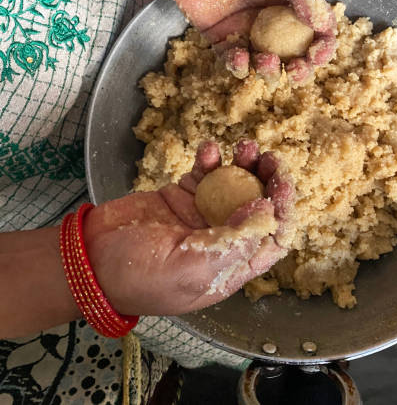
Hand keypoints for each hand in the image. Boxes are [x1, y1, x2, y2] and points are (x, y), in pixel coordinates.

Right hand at [84, 140, 294, 316]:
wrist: (90, 257)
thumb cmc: (137, 274)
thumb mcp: (190, 268)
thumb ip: (232, 242)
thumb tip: (267, 211)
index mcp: (229, 267)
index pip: (270, 240)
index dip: (283, 212)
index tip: (283, 184)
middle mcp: (221, 241)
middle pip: (257, 208)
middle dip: (268, 181)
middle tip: (269, 158)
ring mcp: (201, 216)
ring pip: (234, 186)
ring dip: (243, 165)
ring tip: (244, 146)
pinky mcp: (182, 195)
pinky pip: (206, 174)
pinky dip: (211, 160)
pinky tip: (208, 149)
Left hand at [162, 0, 335, 83]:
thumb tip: (321, 22)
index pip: (317, 27)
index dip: (323, 45)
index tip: (319, 54)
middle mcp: (272, 17)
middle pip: (295, 52)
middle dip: (300, 68)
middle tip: (296, 70)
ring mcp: (246, 28)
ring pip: (266, 62)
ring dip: (271, 71)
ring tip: (267, 62)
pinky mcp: (220, 35)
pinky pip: (233, 60)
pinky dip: (239, 66)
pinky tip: (241, 59)